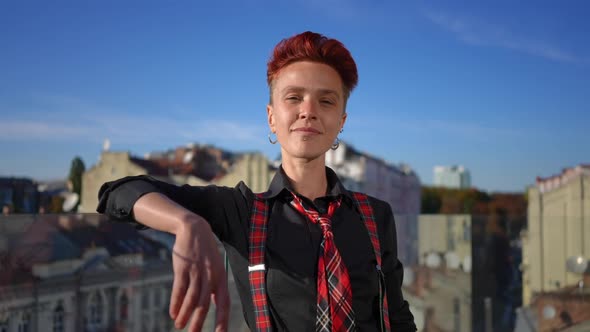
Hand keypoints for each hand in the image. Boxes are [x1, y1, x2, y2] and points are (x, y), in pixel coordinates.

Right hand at [169, 215, 229, 330]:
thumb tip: (214, 304)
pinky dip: (176, 302)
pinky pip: (179, 288)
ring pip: (191, 298)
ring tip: (180, 326)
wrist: (194, 228)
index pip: (224, 302)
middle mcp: (210, 276)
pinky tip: (173, 313)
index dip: (223, 319)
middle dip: (199, 321)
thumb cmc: (205, 252)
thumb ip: (214, 285)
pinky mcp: (183, 267)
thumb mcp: (215, 267)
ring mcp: (196, 271)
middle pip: (205, 303)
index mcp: (221, 277)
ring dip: (185, 314)